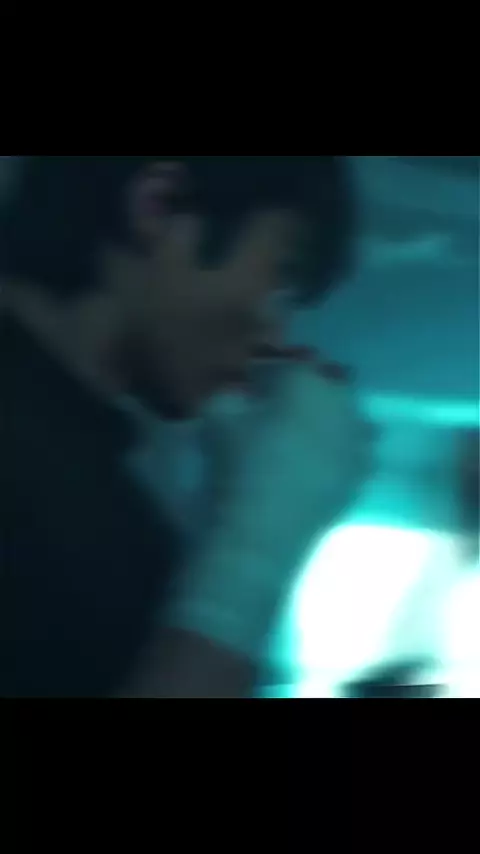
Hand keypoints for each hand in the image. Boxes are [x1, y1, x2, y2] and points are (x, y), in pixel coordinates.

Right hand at [203, 351, 368, 567]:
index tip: (261, 381)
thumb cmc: (237, 464)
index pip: (295, 362)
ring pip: (350, 416)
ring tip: (309, 434)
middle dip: (312, 389)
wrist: (263, 528)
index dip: (277, 369)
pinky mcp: (362, 475)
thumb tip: (242, 391)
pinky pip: (357, 451)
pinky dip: (343, 451)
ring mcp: (357, 440)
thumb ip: (231, 393)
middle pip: (332, 383)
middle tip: (286, 405)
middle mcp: (341, 403)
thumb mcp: (217, 417)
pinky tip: (323, 463)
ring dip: (333, 418)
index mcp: (306, 381)